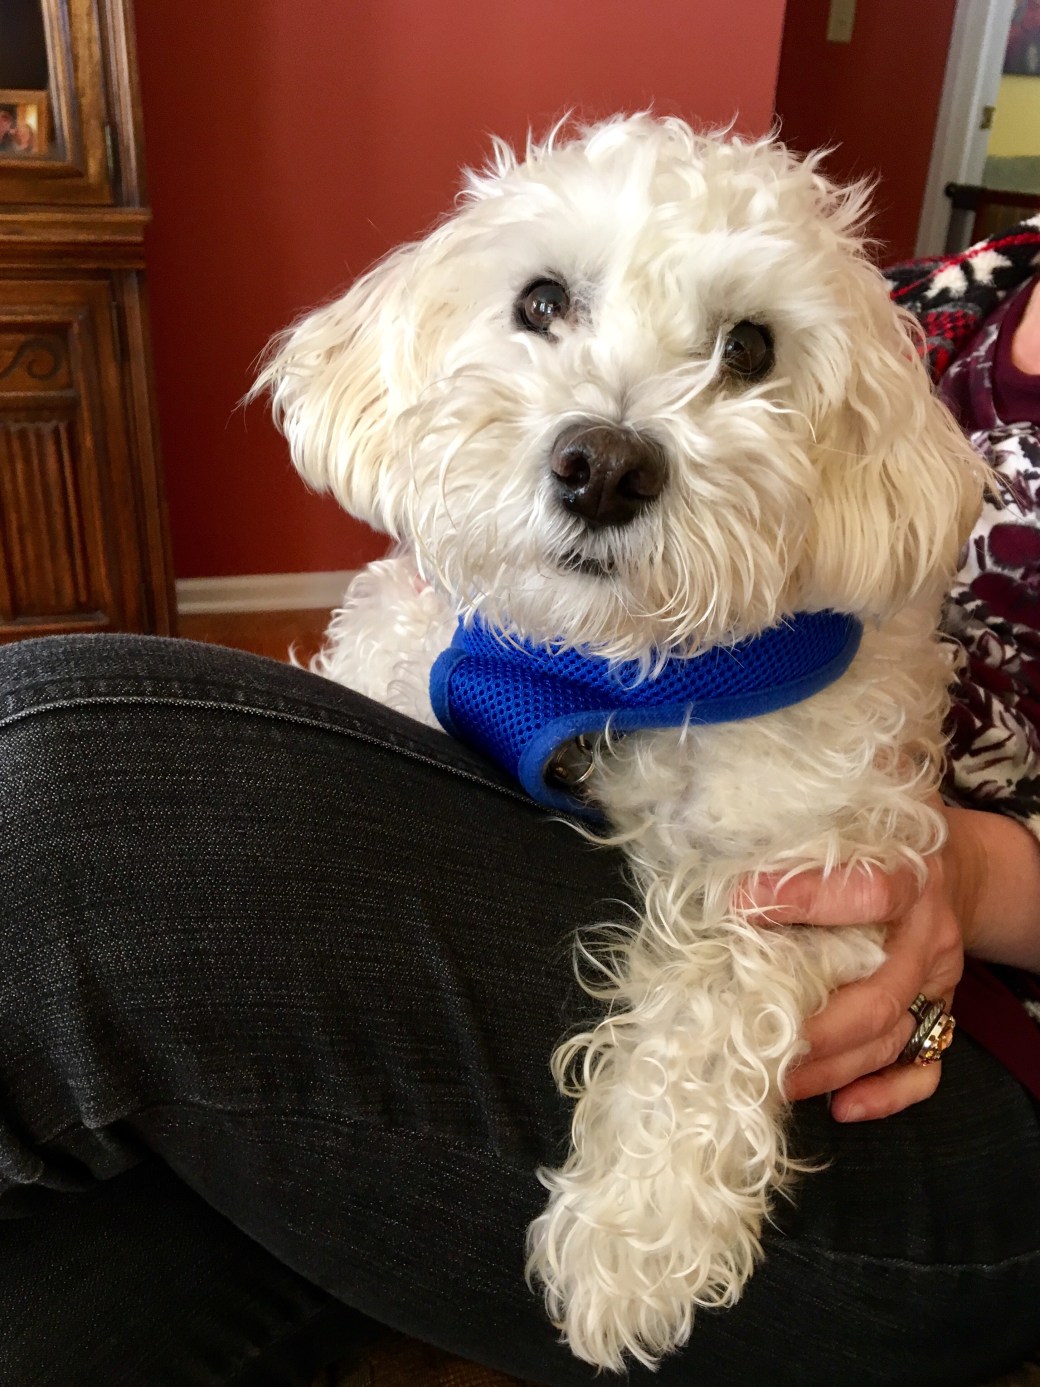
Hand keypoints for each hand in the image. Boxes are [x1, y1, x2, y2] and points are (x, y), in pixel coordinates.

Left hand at [744, 799, 1039, 1121]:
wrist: (959, 865)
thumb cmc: (888, 831)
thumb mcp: (864, 802)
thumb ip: (815, 795)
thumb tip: (747, 759)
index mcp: (907, 871)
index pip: (865, 890)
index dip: (804, 899)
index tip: (737, 902)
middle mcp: (925, 932)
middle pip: (879, 993)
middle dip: (814, 1023)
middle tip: (750, 1038)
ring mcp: (935, 979)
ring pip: (893, 1035)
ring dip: (833, 1066)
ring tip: (774, 1080)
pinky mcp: (941, 1012)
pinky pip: (928, 1065)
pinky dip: (890, 1093)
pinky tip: (844, 1106)